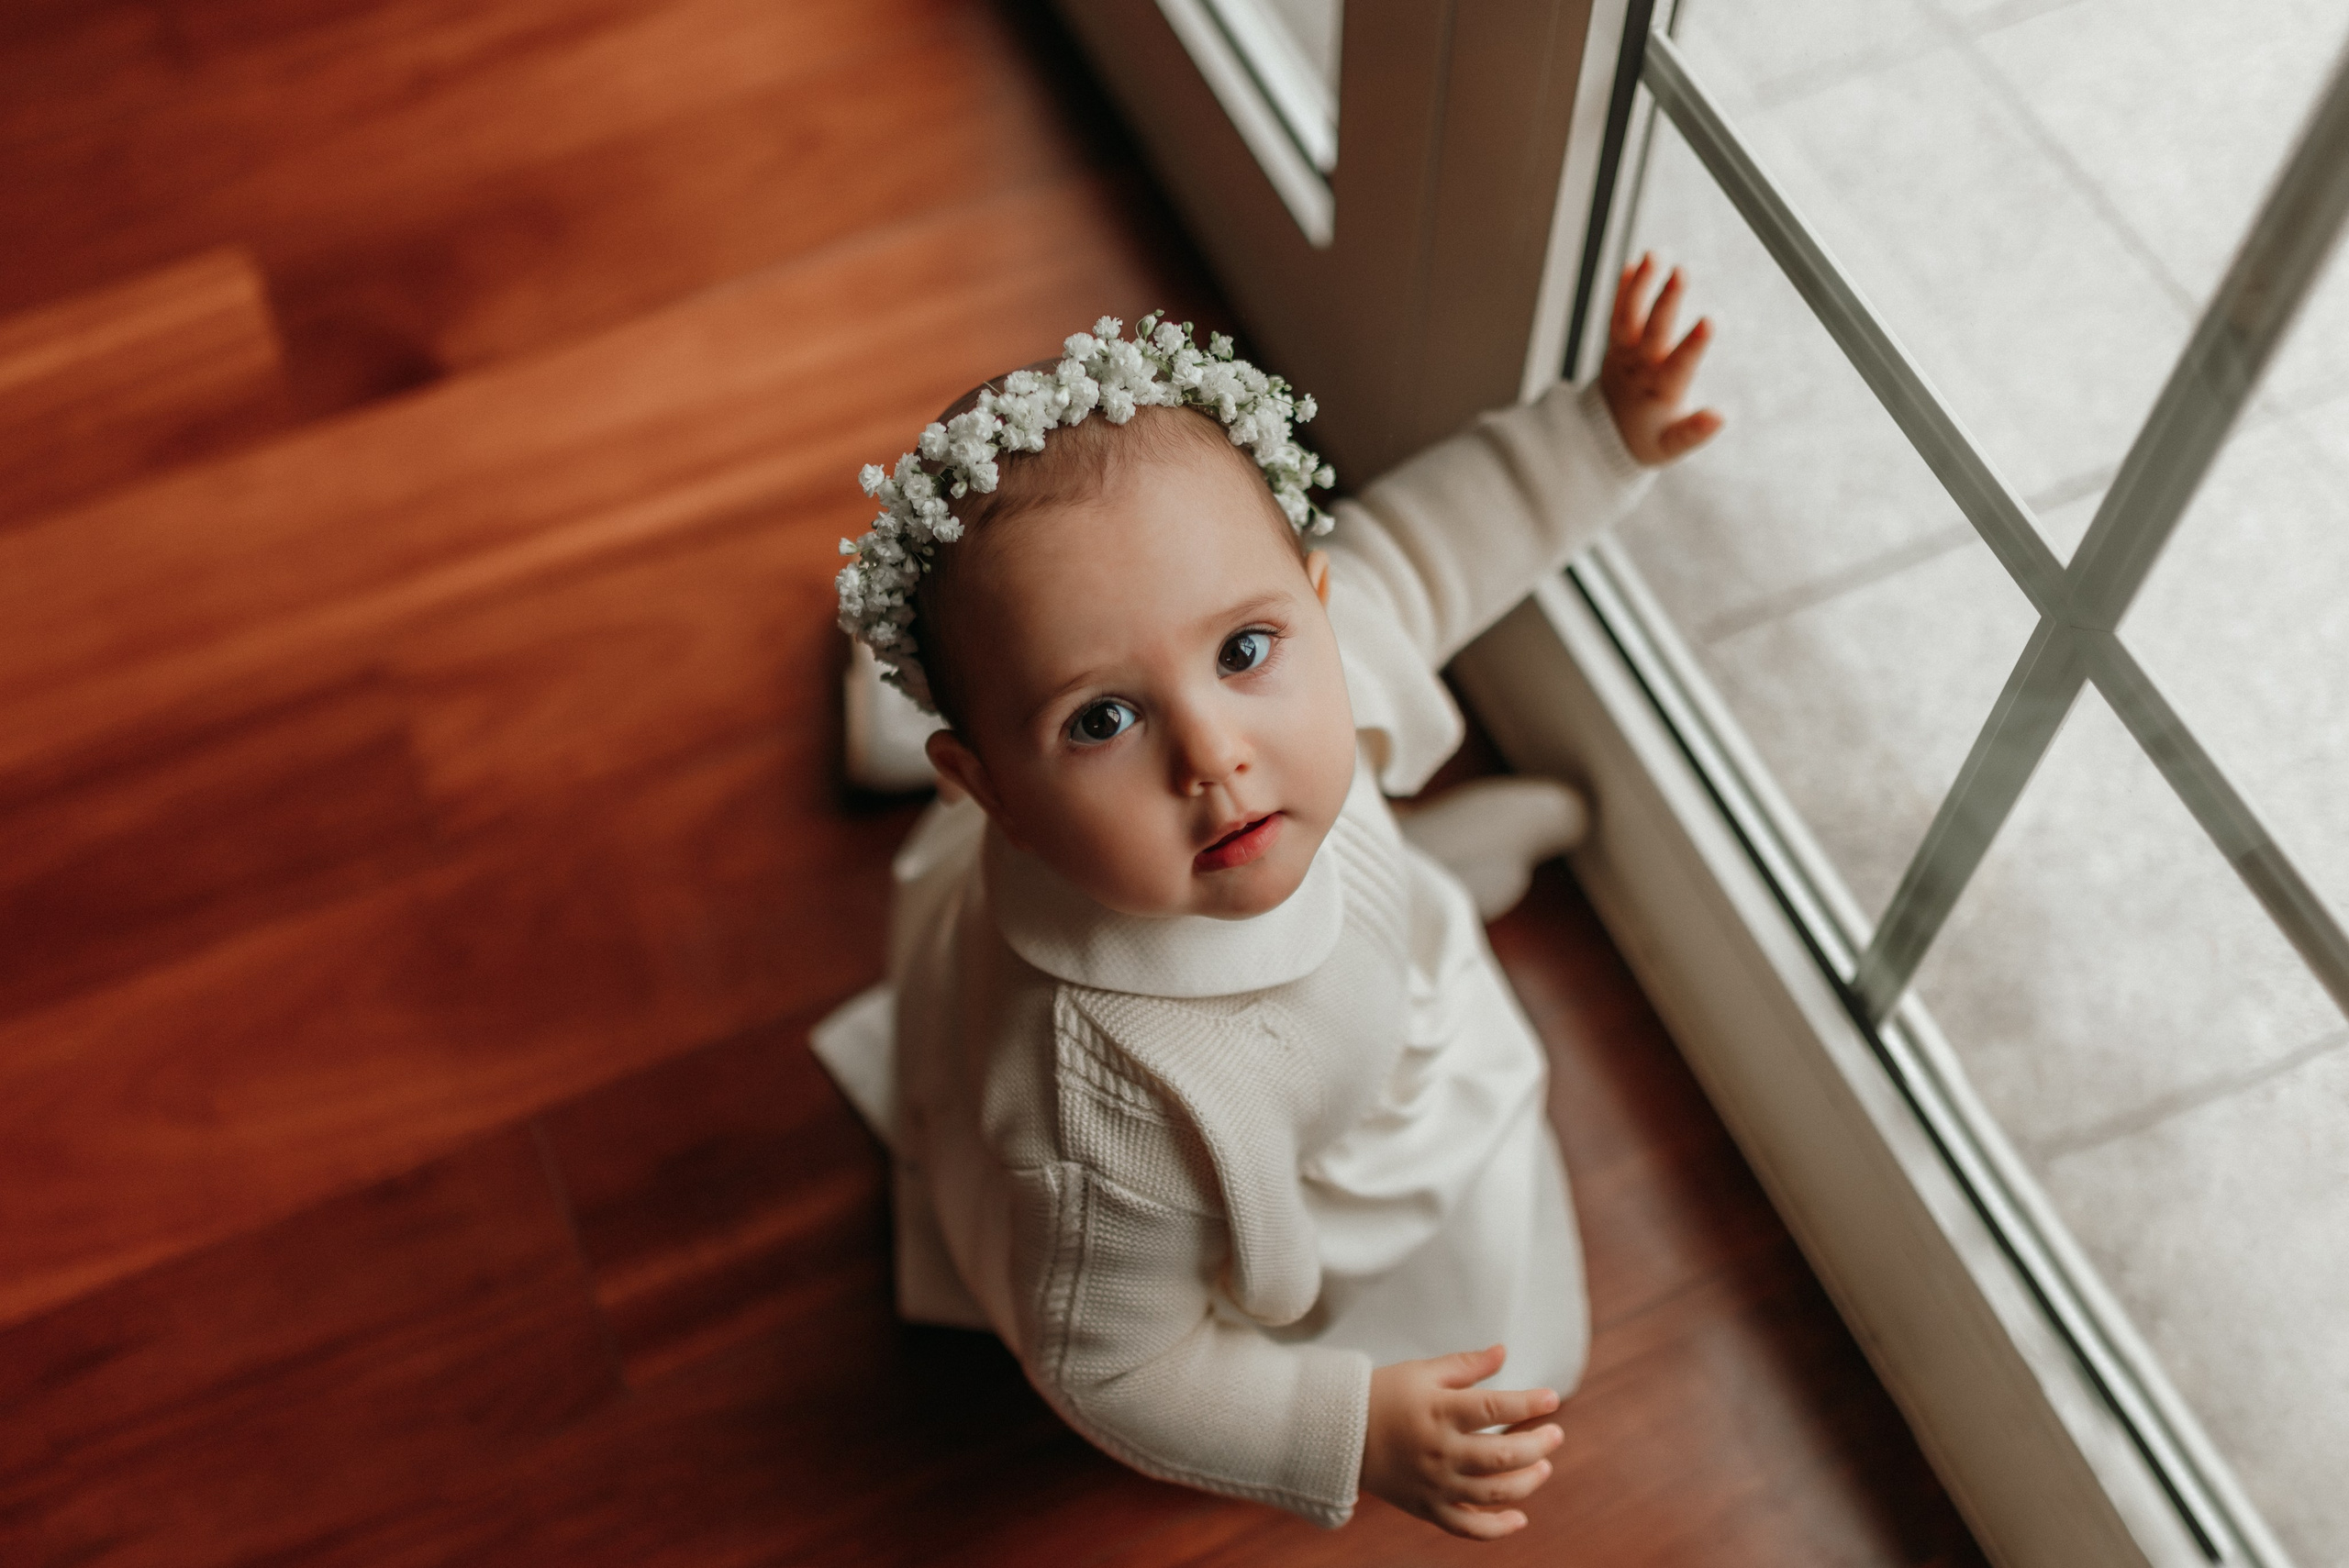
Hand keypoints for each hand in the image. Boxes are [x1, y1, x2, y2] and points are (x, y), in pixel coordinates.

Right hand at [1359, 1344, 1564, 1539]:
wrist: (1340, 1434)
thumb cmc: (1385, 1394)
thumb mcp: (1423, 1372)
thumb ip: (1466, 1364)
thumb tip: (1504, 1351)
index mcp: (1439, 1411)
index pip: (1495, 1408)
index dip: (1529, 1404)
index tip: (1552, 1399)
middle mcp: (1440, 1451)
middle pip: (1502, 1455)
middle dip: (1538, 1445)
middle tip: (1556, 1434)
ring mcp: (1435, 1484)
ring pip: (1493, 1493)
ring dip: (1527, 1482)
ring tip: (1543, 1465)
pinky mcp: (1427, 1508)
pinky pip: (1467, 1528)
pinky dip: (1497, 1529)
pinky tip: (1519, 1519)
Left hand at [1599, 252, 1723, 465]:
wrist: (1602, 438)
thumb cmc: (1647, 441)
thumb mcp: (1672, 446)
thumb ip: (1696, 432)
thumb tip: (1723, 415)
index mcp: (1660, 392)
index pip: (1679, 365)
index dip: (1693, 344)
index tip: (1710, 320)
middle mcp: (1639, 368)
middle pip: (1653, 331)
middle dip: (1667, 301)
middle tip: (1682, 271)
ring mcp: (1624, 354)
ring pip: (1630, 316)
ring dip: (1642, 284)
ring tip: (1657, 253)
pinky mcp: (1615, 345)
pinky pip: (1617, 314)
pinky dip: (1624, 289)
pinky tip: (1636, 262)